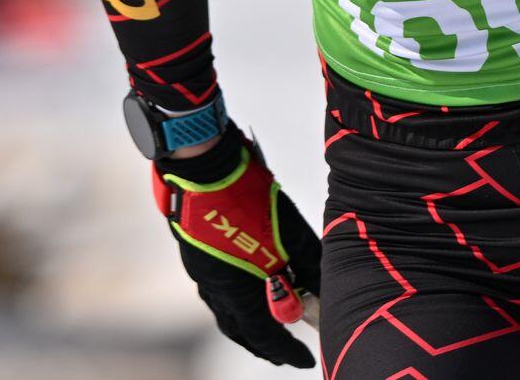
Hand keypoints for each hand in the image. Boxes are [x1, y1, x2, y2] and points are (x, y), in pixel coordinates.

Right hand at [151, 125, 321, 365]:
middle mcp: (212, 284)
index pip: (262, 333)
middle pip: (238, 328)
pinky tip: (249, 284)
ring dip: (249, 320)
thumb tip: (323, 287)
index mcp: (233, 288)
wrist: (202, 160)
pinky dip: (236, 296)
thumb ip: (307, 263)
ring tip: (270, 319)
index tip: (304, 359)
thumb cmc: (246, 193)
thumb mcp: (289, 230)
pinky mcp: (196, 248)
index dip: (285, 349)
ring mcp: (200, 266)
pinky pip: (217, 287)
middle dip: (263, 342)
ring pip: (225, 308)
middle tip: (284, 349)